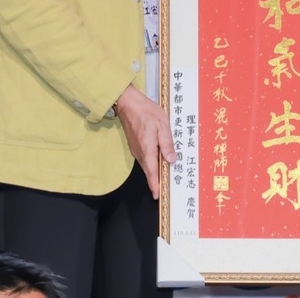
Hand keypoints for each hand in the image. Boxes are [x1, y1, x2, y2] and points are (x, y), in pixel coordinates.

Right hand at [115, 85, 175, 199]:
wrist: (128, 103)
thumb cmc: (147, 112)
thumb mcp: (162, 125)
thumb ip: (167, 143)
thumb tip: (171, 160)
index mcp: (148, 149)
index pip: (151, 171)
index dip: (154, 184)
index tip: (157, 195)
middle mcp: (140, 152)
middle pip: (148, 170)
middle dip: (155, 181)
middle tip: (162, 190)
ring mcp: (136, 148)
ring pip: (146, 163)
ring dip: (153, 172)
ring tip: (163, 178)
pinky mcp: (135, 143)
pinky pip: (144, 157)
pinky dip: (151, 162)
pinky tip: (158, 160)